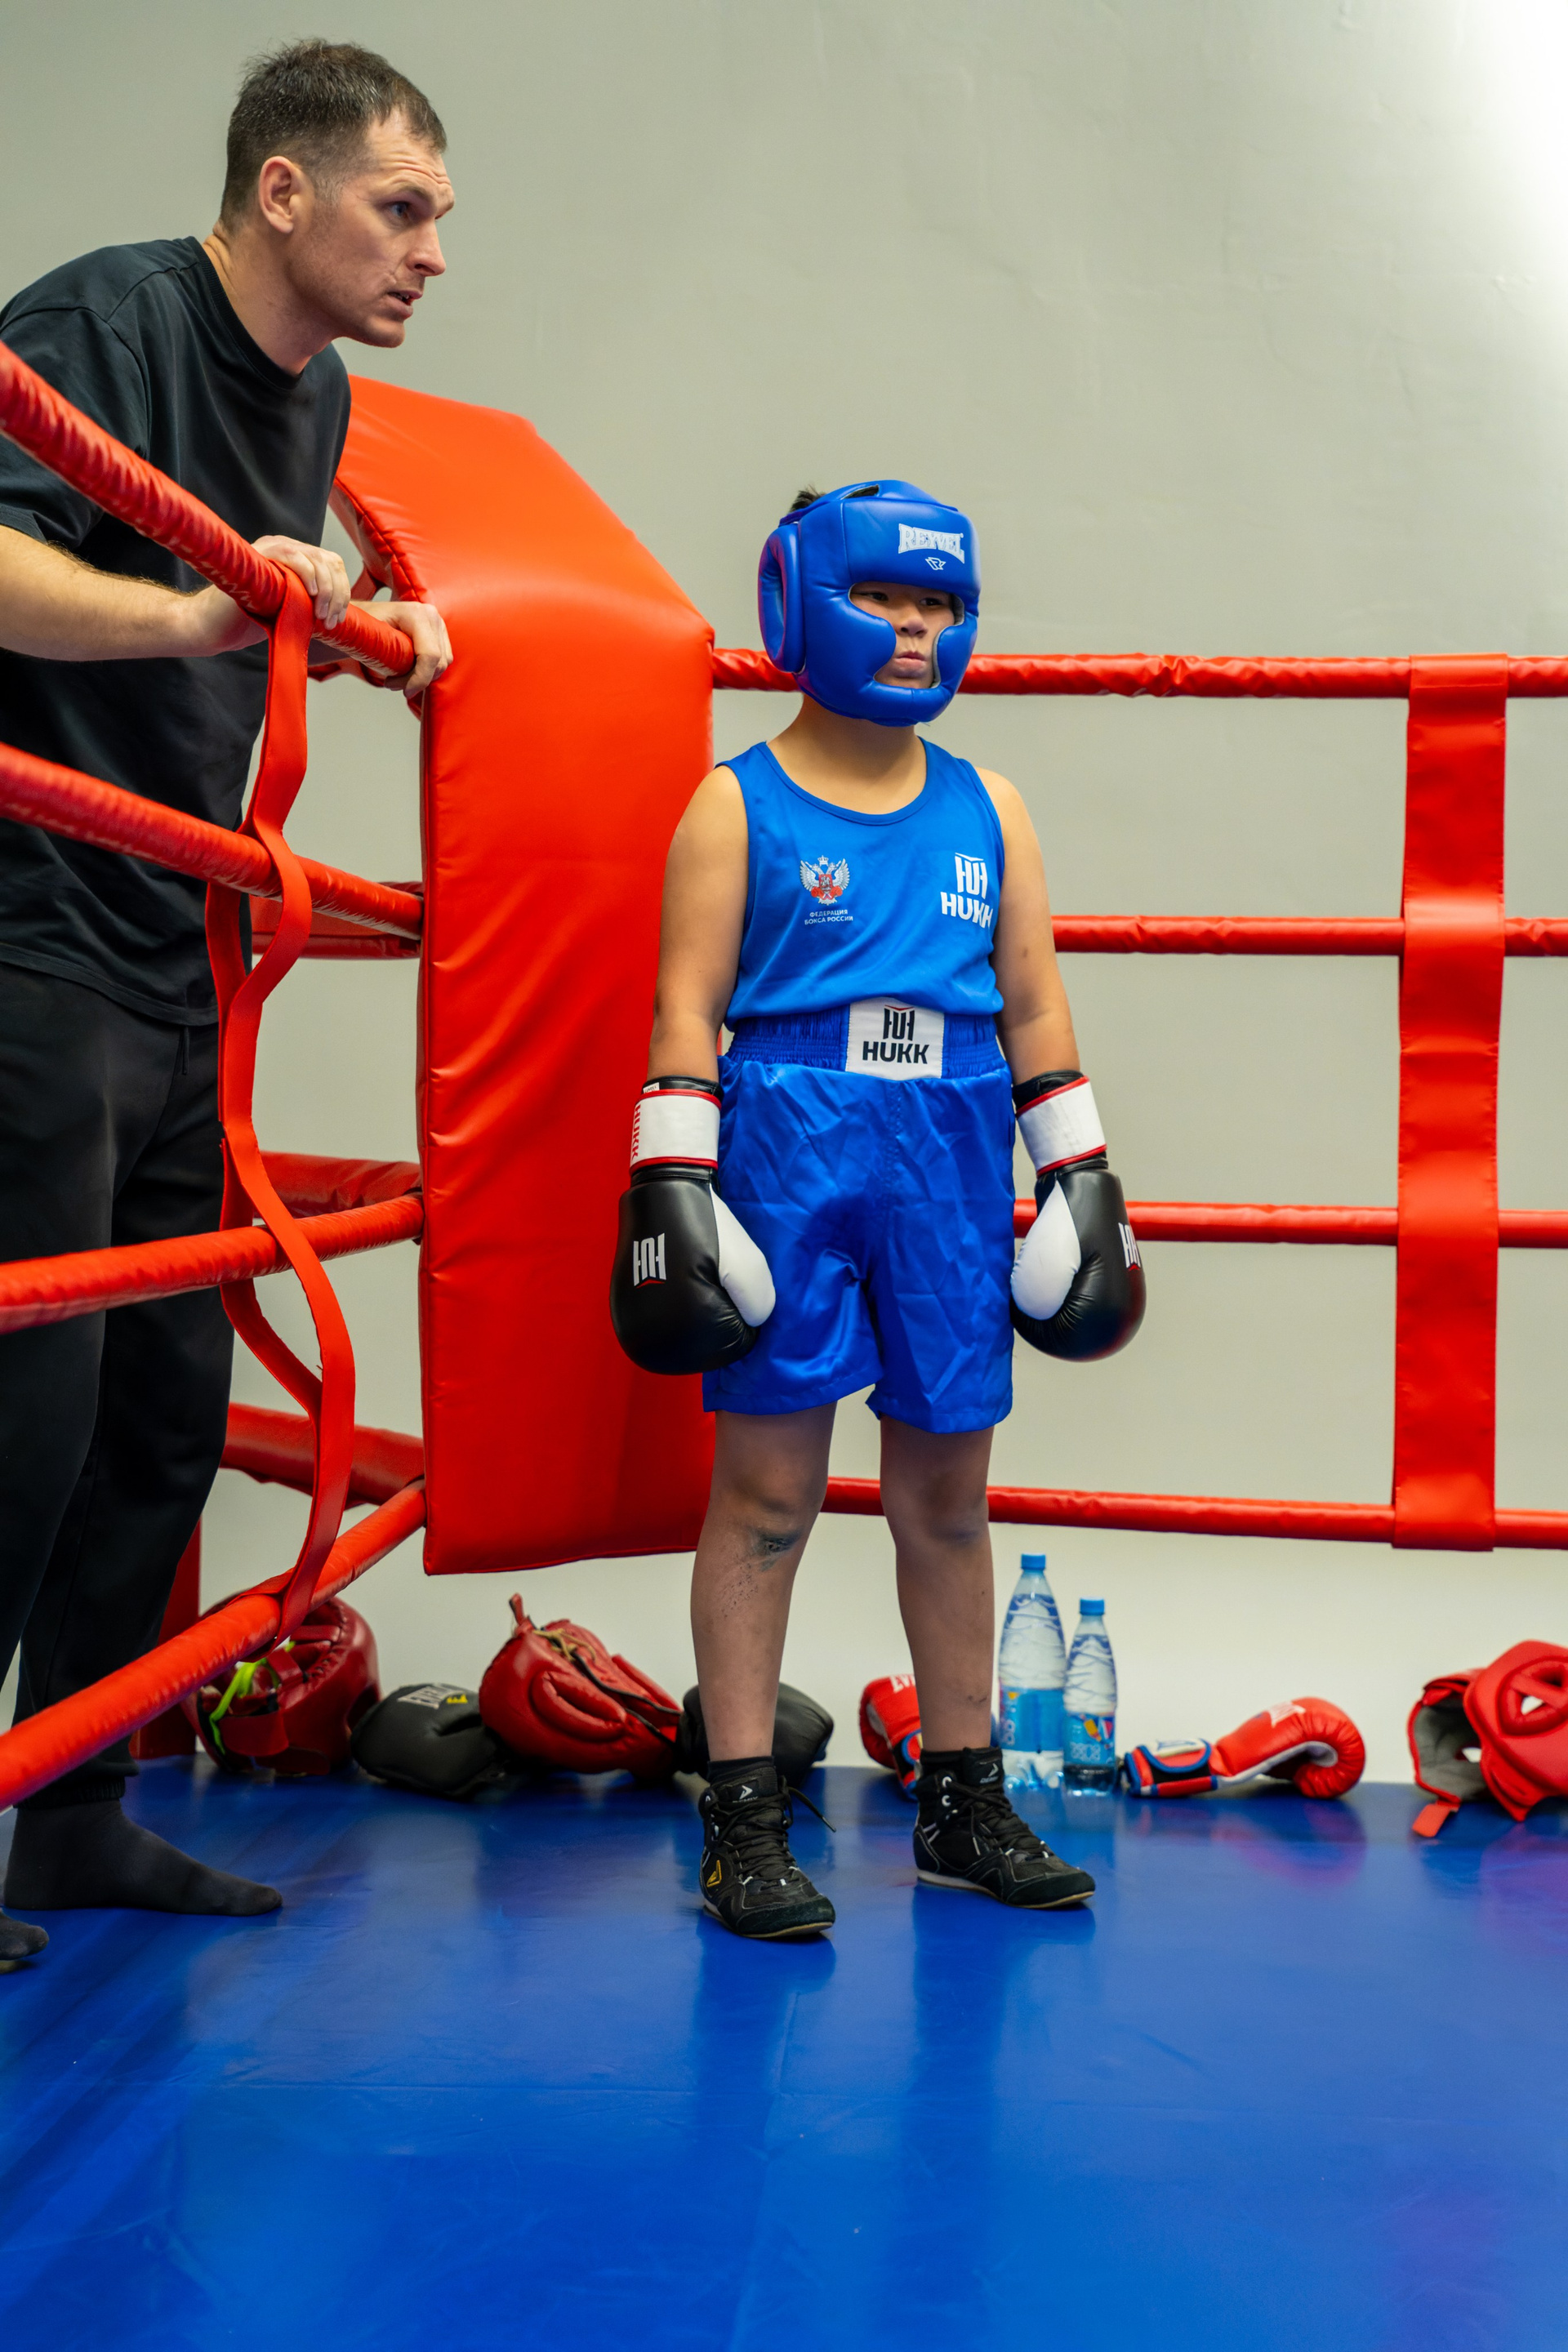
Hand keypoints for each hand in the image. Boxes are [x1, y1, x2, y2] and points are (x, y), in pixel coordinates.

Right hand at [177, 534, 352, 656]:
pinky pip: (291, 553)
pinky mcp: (258, 553)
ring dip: (325, 589)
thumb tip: (345, 615)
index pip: (333, 564)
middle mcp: (287, 548)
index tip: (338, 619)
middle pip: (329, 561)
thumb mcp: (295, 613)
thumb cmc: (254, 622)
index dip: (342, 590)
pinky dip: (307, 572)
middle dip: (337, 593)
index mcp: (298, 560)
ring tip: (320, 615)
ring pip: (315, 558)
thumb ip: (315, 606)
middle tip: (331, 620)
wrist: (217, 626)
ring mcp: (272, 546)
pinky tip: (310, 593)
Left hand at [370, 598, 451, 698]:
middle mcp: (431, 616)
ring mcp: (438, 623)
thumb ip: (381, 652)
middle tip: (391, 684)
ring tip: (396, 678)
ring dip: (422, 678)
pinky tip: (408, 671)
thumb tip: (388, 675)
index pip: (429, 654)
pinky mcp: (440, 633)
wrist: (366, 617)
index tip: (405, 692)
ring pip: (443, 663)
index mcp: (415, 614)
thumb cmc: (363, 626)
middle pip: (438, 662)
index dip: (420, 679)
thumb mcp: (368, 637)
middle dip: (418, 680)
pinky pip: (443, 660)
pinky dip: (427, 672)